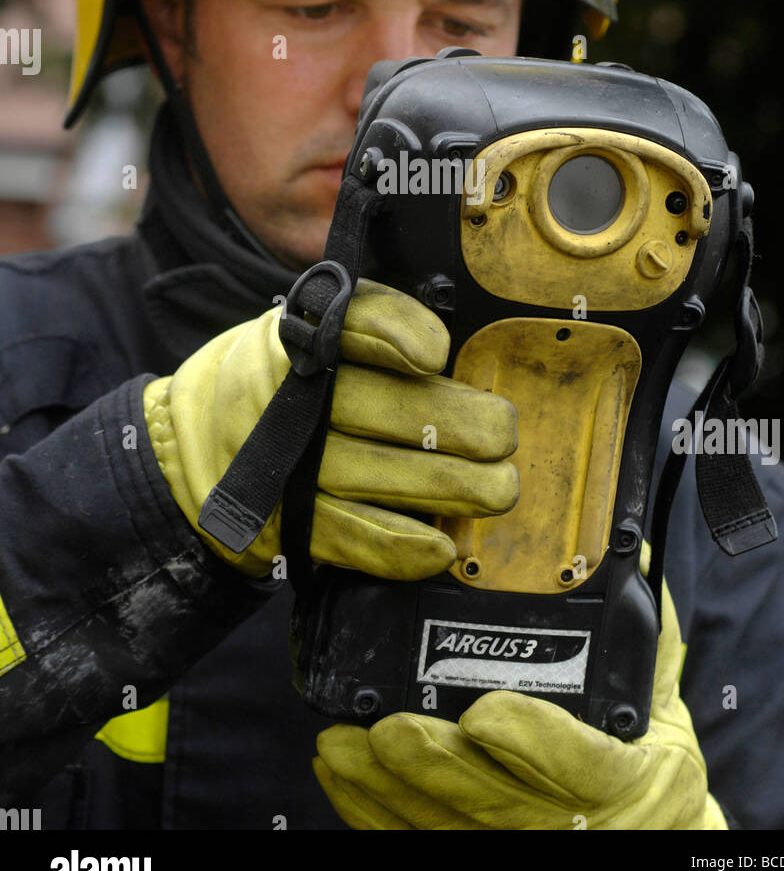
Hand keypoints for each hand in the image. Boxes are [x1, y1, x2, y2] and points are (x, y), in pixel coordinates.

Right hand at [143, 279, 517, 575]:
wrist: (191, 441)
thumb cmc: (280, 377)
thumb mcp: (313, 327)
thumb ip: (378, 324)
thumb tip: (451, 354)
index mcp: (299, 335)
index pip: (351, 322)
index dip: (396, 335)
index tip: (435, 355)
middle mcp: (286, 398)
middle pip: (383, 409)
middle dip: (459, 425)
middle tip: (504, 434)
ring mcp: (282, 467)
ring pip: (377, 478)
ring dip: (451, 487)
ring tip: (498, 488)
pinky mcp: (285, 524)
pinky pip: (351, 539)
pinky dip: (401, 547)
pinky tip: (441, 546)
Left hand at [312, 563, 726, 829]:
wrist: (653, 824)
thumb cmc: (650, 748)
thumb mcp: (661, 688)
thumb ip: (639, 620)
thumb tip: (620, 541)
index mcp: (628, 776)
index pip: (582, 766)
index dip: (531, 742)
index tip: (485, 712)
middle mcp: (575, 824)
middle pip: (498, 805)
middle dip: (435, 765)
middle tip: (389, 727)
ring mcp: (525, 844)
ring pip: (450, 830)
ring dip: (389, 791)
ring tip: (342, 743)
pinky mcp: (484, 852)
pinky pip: (422, 845)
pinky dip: (376, 816)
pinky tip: (344, 778)